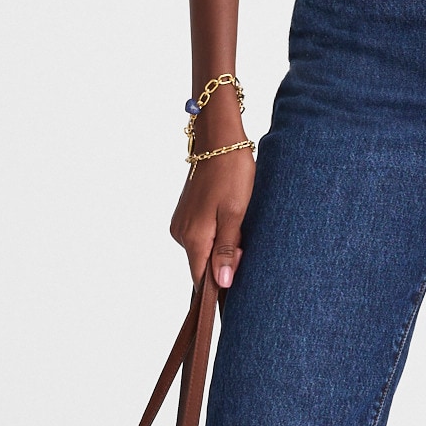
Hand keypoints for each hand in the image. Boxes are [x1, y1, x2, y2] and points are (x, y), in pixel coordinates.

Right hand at [169, 89, 253, 286]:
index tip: (240, 277)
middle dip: (225, 262)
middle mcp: (181, 234)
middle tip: (244, 241)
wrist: (219, 141)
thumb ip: (226, 251)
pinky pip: (201, 237)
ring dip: (221, 247)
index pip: (200, 280)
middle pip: (202, 265)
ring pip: (203, 250)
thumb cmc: (231, 174)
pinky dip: (215, 235)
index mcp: (193, 238)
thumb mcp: (235, 214)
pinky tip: (229, 221)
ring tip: (238, 226)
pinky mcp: (185, 215)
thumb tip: (221, 284)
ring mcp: (181, 223)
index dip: (221, 284)